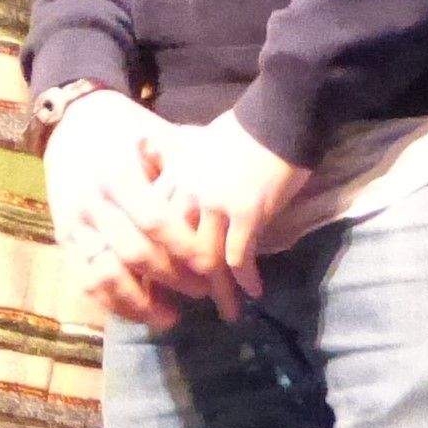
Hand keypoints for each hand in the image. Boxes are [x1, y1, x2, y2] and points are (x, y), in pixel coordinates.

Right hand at [43, 90, 211, 326]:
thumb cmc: (129, 132)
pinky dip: (113, 304)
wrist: (73, 126)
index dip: (185, 249)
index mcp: (116, 174)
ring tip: (171, 316)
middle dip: (172, 279)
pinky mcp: (65, 242)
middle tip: (203, 292)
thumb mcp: (160, 136)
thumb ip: (188, 166)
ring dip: (141, 303)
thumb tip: (226, 199)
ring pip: (107, 277)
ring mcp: (74, 225)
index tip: (212, 267)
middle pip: (135, 254)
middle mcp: (91, 202)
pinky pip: (86, 283)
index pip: (155, 221)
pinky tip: (141, 312)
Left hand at [155, 111, 306, 317]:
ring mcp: (215, 204)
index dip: (152, 256)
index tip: (155, 280)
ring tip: (227, 312)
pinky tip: (254, 292)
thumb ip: (180, 171)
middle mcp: (187, 192)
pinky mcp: (246, 212)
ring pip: (205, 259)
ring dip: (217, 290)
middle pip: (172, 248)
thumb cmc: (242, 130)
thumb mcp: (196, 145)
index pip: (150, 224)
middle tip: (187, 306)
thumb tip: (172, 196)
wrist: (277, 115)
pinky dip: (245, 278)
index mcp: (173, 176)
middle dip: (179, 282)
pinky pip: (238, 255)